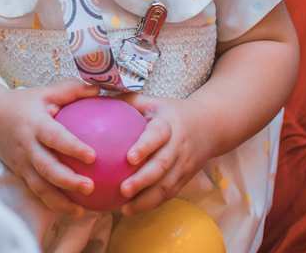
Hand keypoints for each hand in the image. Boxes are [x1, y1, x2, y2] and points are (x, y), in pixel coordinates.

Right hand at [0, 78, 101, 216]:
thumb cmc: (23, 104)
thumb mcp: (45, 92)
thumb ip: (71, 90)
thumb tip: (100, 89)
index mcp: (34, 125)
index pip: (54, 137)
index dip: (72, 147)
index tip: (92, 156)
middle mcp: (27, 146)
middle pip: (46, 168)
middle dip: (68, 181)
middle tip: (90, 187)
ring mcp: (22, 163)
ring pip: (40, 187)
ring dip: (60, 201)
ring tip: (82, 210)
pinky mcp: (20, 174)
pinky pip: (36, 193)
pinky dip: (53, 204)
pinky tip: (73, 211)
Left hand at [117, 93, 215, 215]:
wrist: (210, 126)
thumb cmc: (172, 112)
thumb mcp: (154, 102)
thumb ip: (128, 101)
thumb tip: (95, 96)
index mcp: (169, 124)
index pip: (157, 136)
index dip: (145, 146)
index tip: (129, 158)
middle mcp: (178, 146)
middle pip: (162, 165)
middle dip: (143, 180)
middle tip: (123, 189)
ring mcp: (183, 165)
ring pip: (167, 185)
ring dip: (146, 199)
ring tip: (124, 208)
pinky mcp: (185, 179)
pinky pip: (169, 194)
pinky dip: (152, 204)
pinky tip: (131, 209)